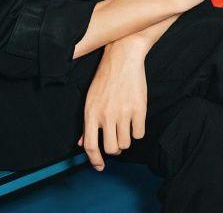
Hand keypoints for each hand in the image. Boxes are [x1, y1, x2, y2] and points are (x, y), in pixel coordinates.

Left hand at [77, 37, 147, 171]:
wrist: (123, 57)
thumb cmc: (105, 77)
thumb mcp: (91, 98)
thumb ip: (88, 123)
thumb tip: (82, 143)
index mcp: (91, 112)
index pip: (90, 146)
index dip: (94, 160)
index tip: (100, 166)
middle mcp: (106, 115)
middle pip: (111, 148)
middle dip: (114, 147)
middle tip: (116, 138)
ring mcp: (123, 112)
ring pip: (126, 143)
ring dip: (126, 138)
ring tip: (125, 125)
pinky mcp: (139, 109)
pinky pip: (140, 134)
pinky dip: (138, 130)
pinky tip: (135, 119)